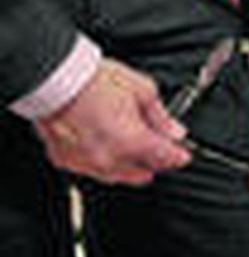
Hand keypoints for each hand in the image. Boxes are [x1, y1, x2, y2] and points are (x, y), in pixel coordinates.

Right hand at [35, 58, 190, 184]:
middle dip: (155, 162)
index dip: (178, 157)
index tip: (184, 155)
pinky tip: (109, 150)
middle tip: (162, 150)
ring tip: (137, 152)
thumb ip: (160, 116)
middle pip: (141, 172)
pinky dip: (104, 162)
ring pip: (116, 176)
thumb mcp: (142, 90)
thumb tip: (174, 130)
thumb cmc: (96, 81)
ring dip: (130, 167)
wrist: (57, 81)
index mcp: (132, 141)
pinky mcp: (65, 161)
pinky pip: (91, 170)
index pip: (164, 158)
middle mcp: (109, 159)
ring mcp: (85, 163)